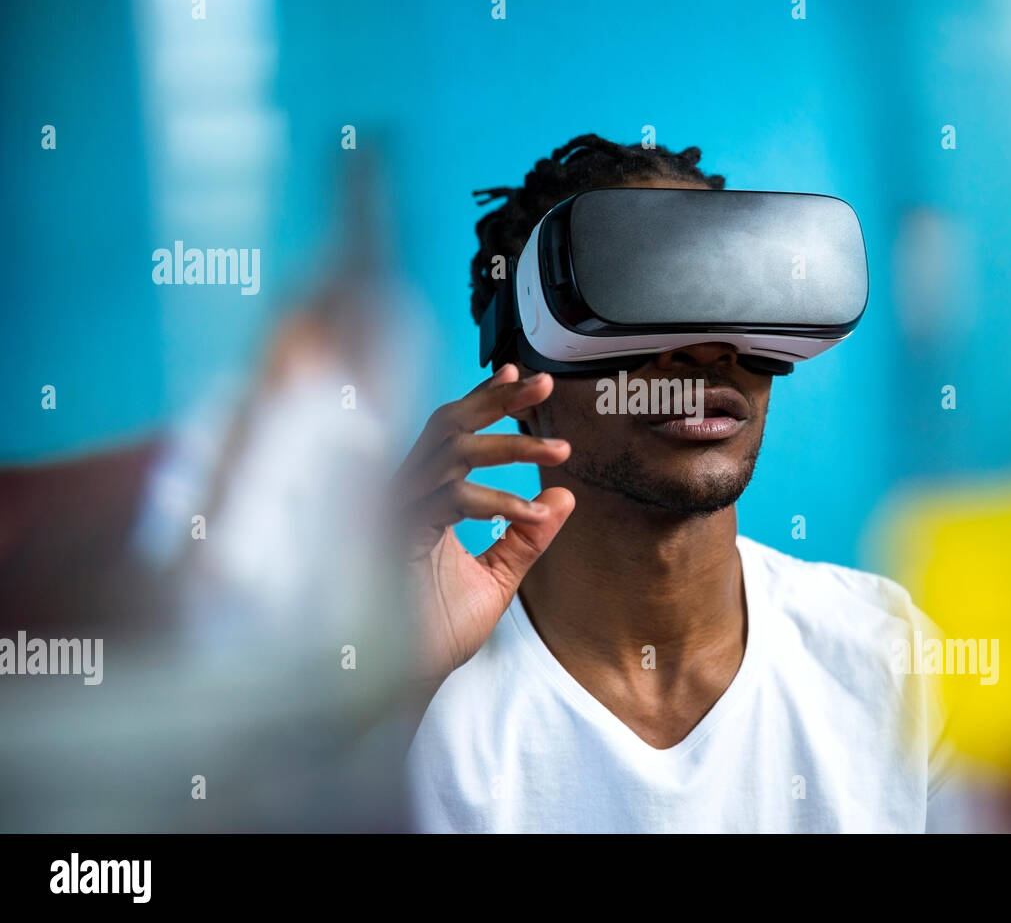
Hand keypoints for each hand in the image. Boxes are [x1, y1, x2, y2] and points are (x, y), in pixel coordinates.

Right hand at [390, 364, 573, 694]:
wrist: (399, 685)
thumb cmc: (432, 634)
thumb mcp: (496, 578)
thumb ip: (527, 538)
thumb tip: (566, 498)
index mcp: (419, 499)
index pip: (449, 433)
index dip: (481, 399)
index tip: (515, 374)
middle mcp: (402, 496)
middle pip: (447, 425)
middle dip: (497, 400)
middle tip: (545, 384)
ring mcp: (395, 514)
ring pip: (452, 453)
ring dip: (511, 446)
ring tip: (560, 451)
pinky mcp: (396, 538)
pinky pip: (451, 502)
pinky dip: (500, 503)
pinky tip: (535, 513)